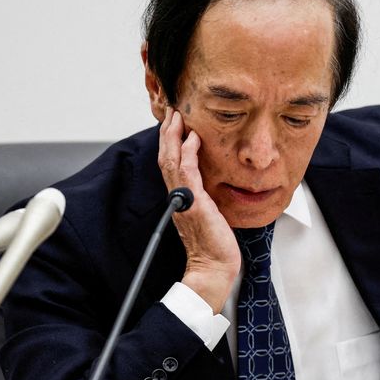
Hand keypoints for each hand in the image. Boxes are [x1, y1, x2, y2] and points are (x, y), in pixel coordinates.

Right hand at [158, 106, 239, 313]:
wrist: (214, 268)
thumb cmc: (214, 246)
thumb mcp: (210, 215)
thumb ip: (205, 198)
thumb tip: (208, 186)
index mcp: (181, 199)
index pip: (170, 164)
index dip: (169, 142)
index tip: (174, 123)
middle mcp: (178, 197)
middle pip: (165, 158)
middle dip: (167, 133)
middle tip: (172, 111)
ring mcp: (184, 200)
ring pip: (171, 161)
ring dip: (173, 136)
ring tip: (177, 117)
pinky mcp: (194, 203)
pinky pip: (186, 173)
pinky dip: (187, 153)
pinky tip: (192, 138)